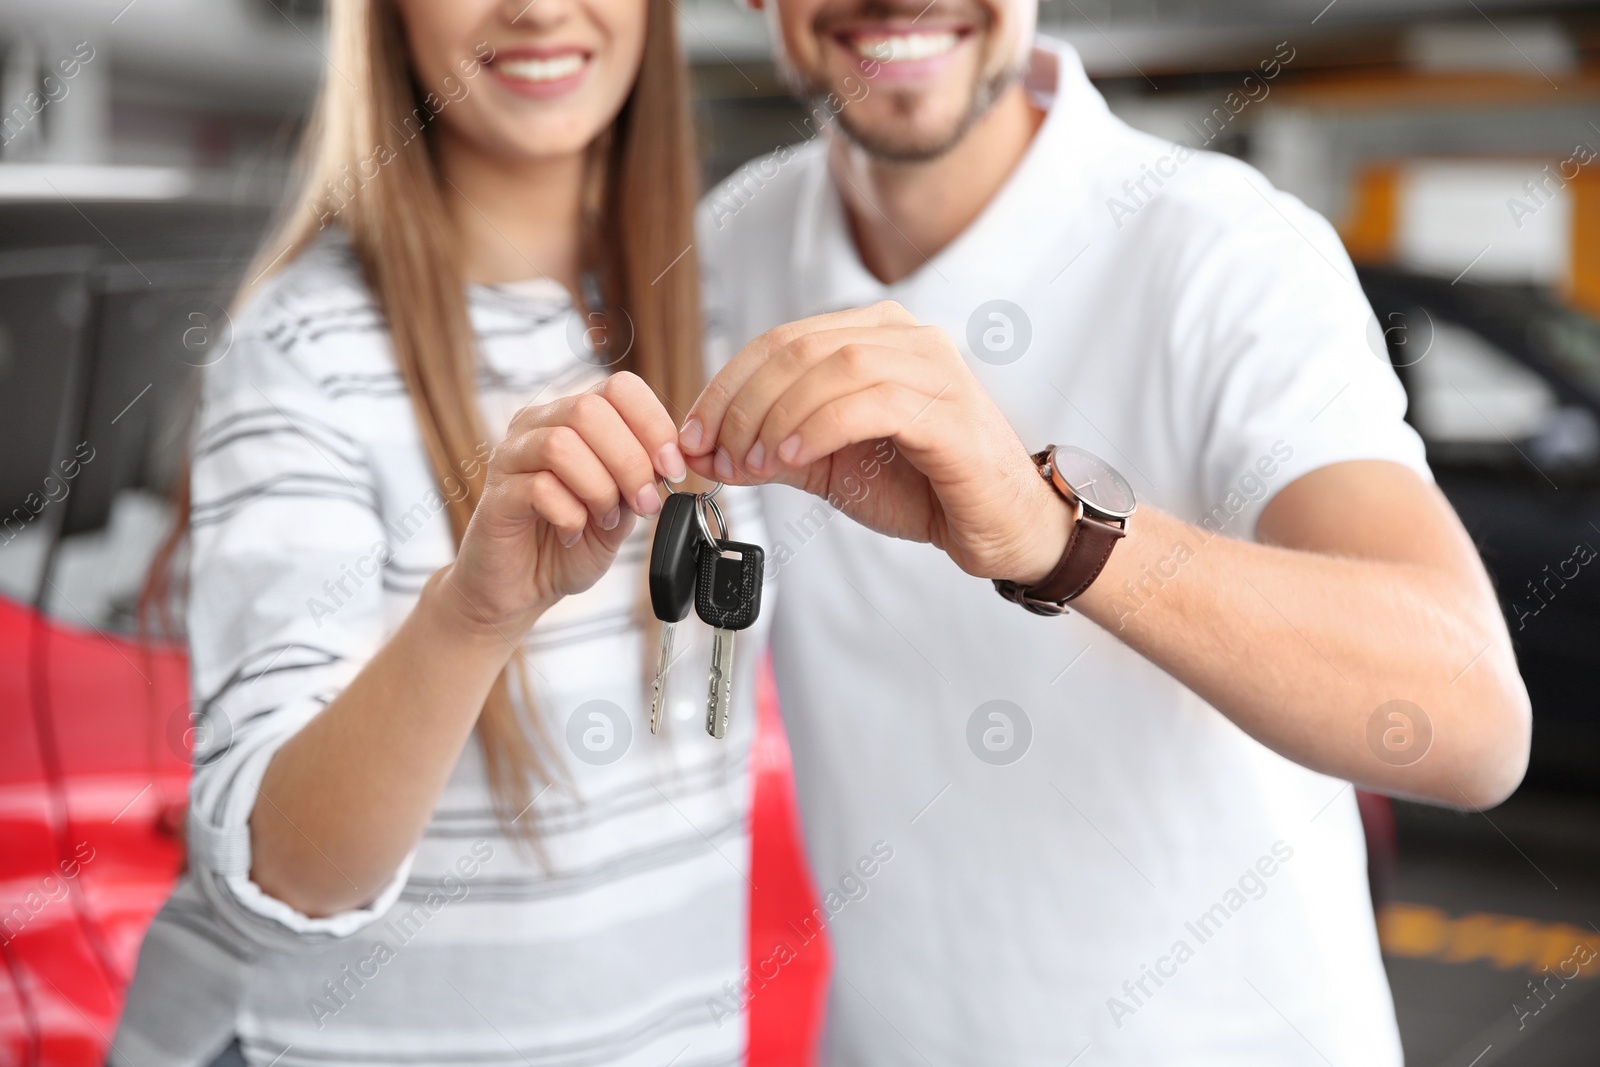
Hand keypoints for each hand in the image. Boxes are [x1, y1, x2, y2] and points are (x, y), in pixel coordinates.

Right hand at [435, 372, 685, 637]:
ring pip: (560, 445)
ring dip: (599, 488)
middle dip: (630, 461)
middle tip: (644, 504)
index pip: (618, 388)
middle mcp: (537, 426)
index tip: (673, 469)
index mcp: (572, 418)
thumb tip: (668, 460)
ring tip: (604, 519)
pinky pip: (538, 489)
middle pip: (588, 410)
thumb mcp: (620, 510)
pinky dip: (570, 516)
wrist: (524, 587)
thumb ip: (639, 480)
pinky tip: (573, 533)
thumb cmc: (569, 543)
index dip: (654, 424)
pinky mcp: (495, 495)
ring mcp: (511, 457)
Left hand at [679, 302, 1070, 582]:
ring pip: (830, 367)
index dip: (725, 386)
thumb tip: (702, 453)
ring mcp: (932, 369)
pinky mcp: (949, 411)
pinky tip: (789, 457)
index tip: (691, 436)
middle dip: (740, 403)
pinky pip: (868, 403)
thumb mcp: (829, 466)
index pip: (780, 341)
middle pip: (797, 347)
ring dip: (774, 417)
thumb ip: (769, 451)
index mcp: (873, 336)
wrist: (999, 526)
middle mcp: (905, 338)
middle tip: (712, 454)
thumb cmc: (924, 488)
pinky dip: (817, 427)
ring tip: (749, 463)